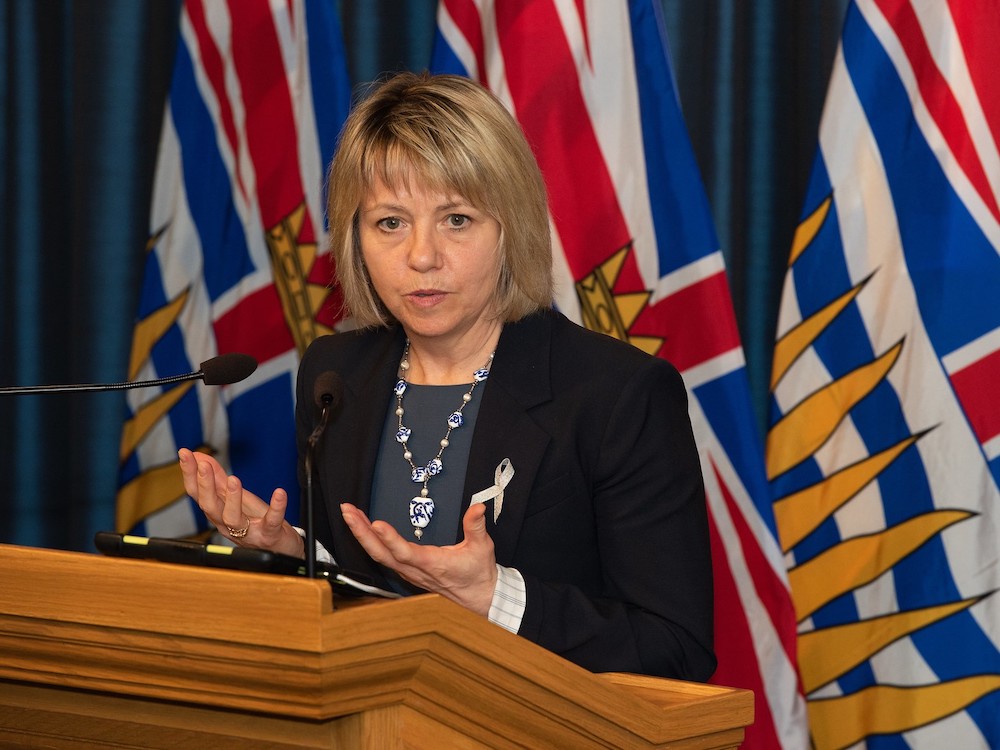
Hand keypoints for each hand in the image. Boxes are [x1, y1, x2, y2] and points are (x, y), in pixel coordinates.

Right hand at [178, 448, 303, 557]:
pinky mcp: (269, 535)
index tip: (185, 454)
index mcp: (218, 513)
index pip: (197, 494)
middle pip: (210, 507)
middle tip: (203, 466)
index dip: (189, 474)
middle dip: (205, 486)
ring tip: (233, 479)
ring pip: (233, 519)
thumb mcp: (235, 497)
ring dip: (232, 499)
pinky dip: (276, 508)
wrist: (280, 548)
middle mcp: (228, 524)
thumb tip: (199, 456)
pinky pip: (272, 522)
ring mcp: (248, 532)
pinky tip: (280, 493)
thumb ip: (217, 478)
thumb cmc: (255, 522)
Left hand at [340, 502, 498, 616]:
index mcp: (432, 564)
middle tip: (347, 511)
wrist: (478, 596)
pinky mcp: (407, 572)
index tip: (376, 523)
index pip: (405, 552)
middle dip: (361, 531)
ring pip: (378, 556)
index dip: (389, 539)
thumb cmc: (478, 573)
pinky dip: (370, 542)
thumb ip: (476, 526)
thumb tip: (477, 508)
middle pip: (381, 554)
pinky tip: (364, 529)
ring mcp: (408, 573)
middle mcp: (415, 570)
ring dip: (362, 535)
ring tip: (350, 515)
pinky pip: (382, 558)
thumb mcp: (482, 547)